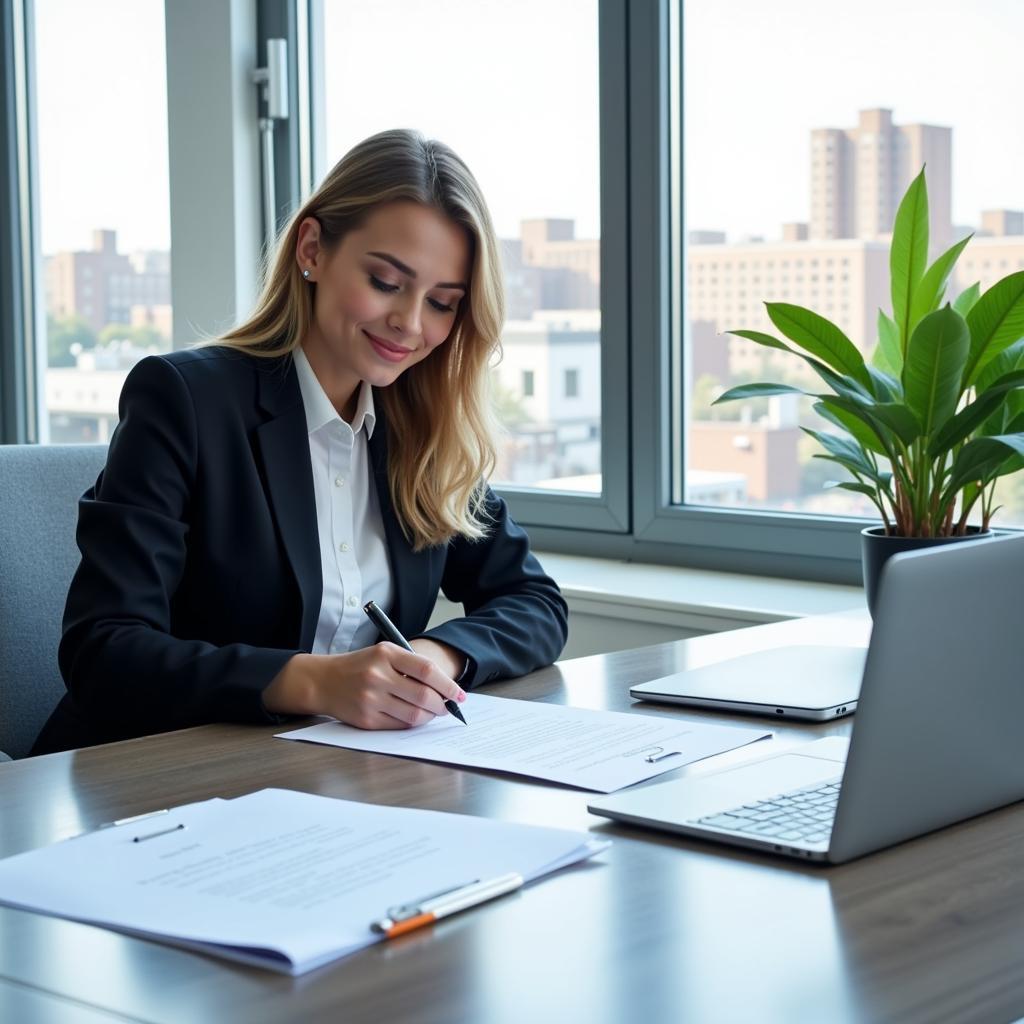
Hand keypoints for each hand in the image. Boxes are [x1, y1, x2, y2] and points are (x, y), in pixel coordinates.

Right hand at [262, 643, 465, 729]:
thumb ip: (411, 665)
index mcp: (386, 654)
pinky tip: (415, 717)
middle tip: (449, 707)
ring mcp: (371, 699)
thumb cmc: (360, 666)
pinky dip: (413, 723)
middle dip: (443, 705)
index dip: (448, 684)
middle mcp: (377, 676)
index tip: (460, 694)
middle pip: (424, 696)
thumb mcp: (384, 653)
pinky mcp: (366, 719)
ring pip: (414, 715)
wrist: (323, 681)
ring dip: (430, 716)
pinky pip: (400, 726)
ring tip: (433, 712)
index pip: (427, 670)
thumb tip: (445, 688)